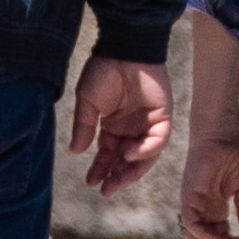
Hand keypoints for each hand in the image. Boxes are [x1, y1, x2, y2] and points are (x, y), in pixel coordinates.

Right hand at [74, 55, 171, 193]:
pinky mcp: (163, 116)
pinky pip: (157, 140)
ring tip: (117, 180)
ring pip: (144, 156)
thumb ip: (84, 127)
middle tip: (106, 190)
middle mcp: (131, 129)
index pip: (108, 155)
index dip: (100, 169)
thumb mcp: (87, 102)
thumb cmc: (103, 71)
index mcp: (113, 126)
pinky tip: (130, 153)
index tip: (91, 182)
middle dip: (117, 176)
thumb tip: (76, 151)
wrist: (123, 48)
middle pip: (127, 161)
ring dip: (132, 170)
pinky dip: (145, 150)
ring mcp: (148, 124)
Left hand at [181, 132, 238, 238]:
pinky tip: (217, 238)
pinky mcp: (189, 194)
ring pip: (195, 234)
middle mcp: (203, 206)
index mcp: (216, 206)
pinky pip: (190, 220)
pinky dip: (201, 232)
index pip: (218, 234)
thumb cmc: (233, 152)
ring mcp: (194, 201)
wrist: (222, 130)